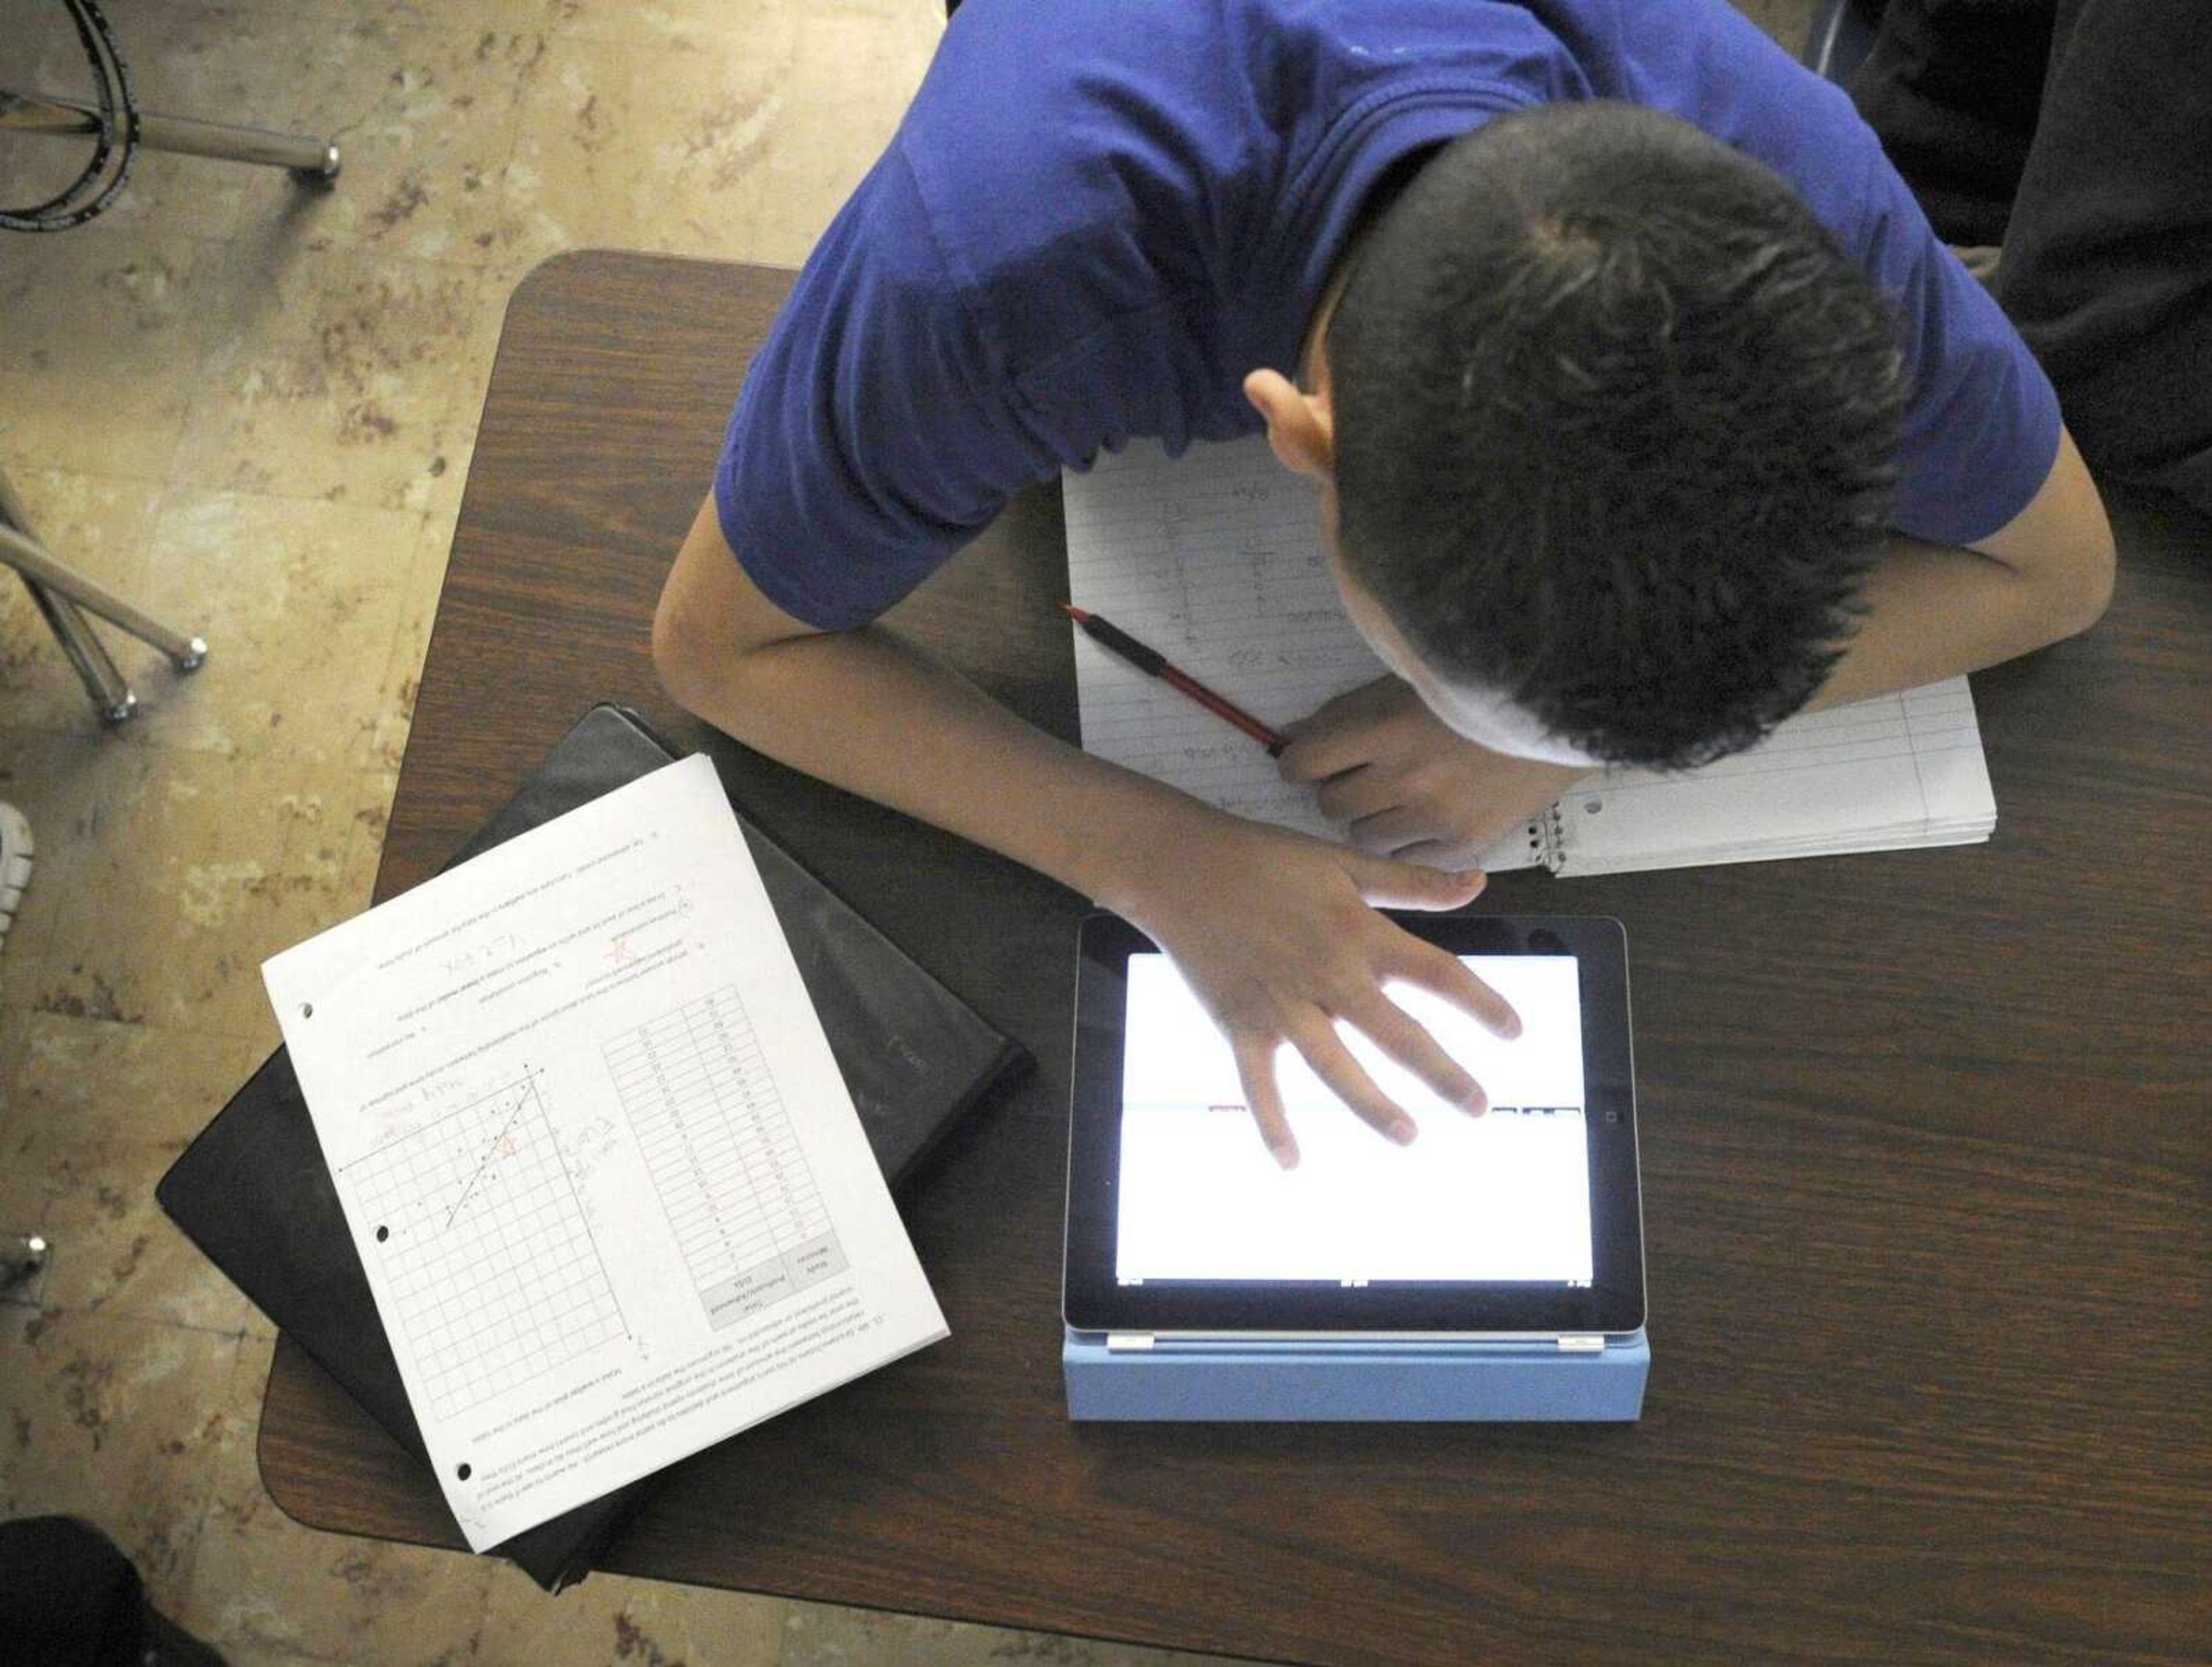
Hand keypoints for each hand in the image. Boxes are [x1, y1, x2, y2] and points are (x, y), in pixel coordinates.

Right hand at [1112, 813, 1520, 1167]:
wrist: (1180, 866)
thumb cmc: (1264, 858)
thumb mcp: (1343, 863)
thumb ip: (1411, 883)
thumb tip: (1478, 884)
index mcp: (1360, 935)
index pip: (1437, 975)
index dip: (1481, 1004)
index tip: (1515, 1032)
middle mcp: (1329, 977)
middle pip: (1399, 1036)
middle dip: (1443, 1075)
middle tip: (1478, 1108)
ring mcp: (1283, 1006)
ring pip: (1337, 1068)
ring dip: (1373, 1107)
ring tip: (1408, 1137)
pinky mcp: (1240, 1024)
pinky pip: (1259, 1084)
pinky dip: (1273, 1125)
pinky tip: (1291, 1162)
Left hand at [1278, 677, 1589, 862]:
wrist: (1562, 706)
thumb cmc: (1476, 685)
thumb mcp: (1405, 683)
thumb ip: (1347, 712)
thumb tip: (1294, 735)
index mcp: (1386, 730)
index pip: (1305, 764)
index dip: (1300, 763)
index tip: (1311, 760)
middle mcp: (1406, 779)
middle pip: (1332, 805)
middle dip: (1337, 789)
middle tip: (1360, 774)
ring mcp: (1437, 816)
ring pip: (1365, 838)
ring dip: (1370, 817)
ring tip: (1397, 793)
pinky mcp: (1466, 843)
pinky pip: (1408, 859)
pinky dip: (1408, 841)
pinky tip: (1424, 815)